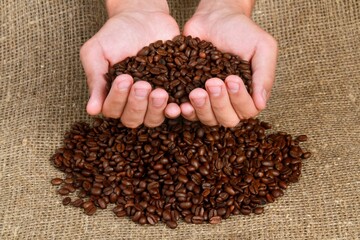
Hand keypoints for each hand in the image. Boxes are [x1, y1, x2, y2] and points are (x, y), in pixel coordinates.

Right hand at [80, 0, 180, 127]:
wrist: (143, 16)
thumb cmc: (116, 34)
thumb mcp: (97, 52)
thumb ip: (95, 79)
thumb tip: (91, 111)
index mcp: (112, 95)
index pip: (112, 110)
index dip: (117, 99)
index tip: (124, 78)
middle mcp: (132, 102)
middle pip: (133, 119)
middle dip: (137, 105)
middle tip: (143, 85)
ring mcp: (153, 101)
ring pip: (152, 120)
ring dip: (156, 109)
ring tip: (160, 92)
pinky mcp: (173, 94)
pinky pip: (174, 109)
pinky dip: (176, 110)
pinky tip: (178, 105)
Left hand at [182, 0, 277, 126]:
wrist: (214, 17)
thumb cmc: (241, 31)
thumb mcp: (262, 47)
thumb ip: (264, 74)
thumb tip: (261, 103)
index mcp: (249, 93)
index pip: (248, 110)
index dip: (240, 100)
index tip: (232, 79)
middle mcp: (230, 101)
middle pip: (227, 119)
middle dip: (220, 103)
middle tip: (212, 82)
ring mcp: (209, 101)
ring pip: (208, 119)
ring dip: (202, 108)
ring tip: (196, 91)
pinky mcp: (190, 96)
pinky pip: (189, 112)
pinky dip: (185, 111)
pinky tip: (181, 104)